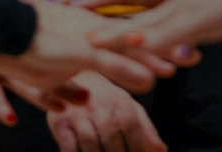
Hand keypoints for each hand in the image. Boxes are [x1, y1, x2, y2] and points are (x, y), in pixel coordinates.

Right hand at [0, 2, 198, 124]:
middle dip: (165, 48)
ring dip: (155, 58)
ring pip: (129, 49)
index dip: (155, 44)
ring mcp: (87, 40)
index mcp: (90, 31)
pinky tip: (148, 78)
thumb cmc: (25, 50)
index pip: (130, 36)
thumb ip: (72, 82)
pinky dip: (130, 68)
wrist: (2, 31)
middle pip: (137, 40)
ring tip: (180, 65)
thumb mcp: (54, 70)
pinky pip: (109, 61)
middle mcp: (93, 31)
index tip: (180, 50)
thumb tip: (85, 98)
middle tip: (193, 54)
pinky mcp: (77, 51)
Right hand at [48, 72, 165, 151]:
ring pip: (90, 144)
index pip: (132, 128)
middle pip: (112, 139)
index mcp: (119, 99)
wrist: (74, 77)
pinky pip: (68, 145)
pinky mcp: (60, 121)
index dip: (138, 148)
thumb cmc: (105, 97)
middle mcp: (99, 104)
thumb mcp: (127, 106)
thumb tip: (161, 149)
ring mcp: (78, 112)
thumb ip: (145, 127)